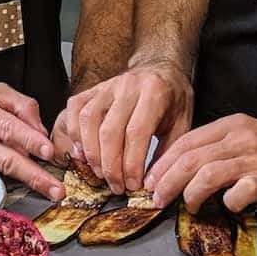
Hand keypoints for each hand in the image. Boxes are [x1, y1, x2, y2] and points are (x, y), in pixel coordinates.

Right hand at [0, 83, 64, 200]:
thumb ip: (20, 105)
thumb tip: (41, 131)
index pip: (9, 126)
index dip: (30, 140)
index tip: (49, 152)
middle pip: (6, 157)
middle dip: (33, 174)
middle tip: (56, 188)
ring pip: (0, 169)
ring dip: (27, 181)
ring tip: (50, 192)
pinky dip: (12, 181)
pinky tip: (29, 187)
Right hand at [60, 60, 192, 193]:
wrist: (161, 68)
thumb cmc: (173, 99)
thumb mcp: (182, 123)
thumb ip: (167, 151)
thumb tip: (151, 184)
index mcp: (155, 93)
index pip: (137, 132)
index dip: (132, 163)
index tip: (132, 185)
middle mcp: (128, 86)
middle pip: (110, 130)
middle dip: (110, 165)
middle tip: (116, 186)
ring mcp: (107, 85)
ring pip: (89, 120)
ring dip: (91, 152)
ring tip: (99, 173)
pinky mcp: (93, 88)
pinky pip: (75, 108)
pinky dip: (74, 132)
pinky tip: (82, 152)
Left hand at [144, 114, 256, 213]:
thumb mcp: (248, 140)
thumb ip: (219, 150)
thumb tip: (183, 172)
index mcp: (232, 126)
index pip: (187, 141)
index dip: (163, 162)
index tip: (150, 179)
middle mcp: (241, 138)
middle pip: (191, 157)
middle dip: (167, 179)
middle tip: (156, 198)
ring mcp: (256, 159)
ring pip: (207, 173)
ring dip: (189, 193)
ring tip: (186, 206)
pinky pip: (239, 192)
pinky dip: (227, 202)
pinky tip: (228, 207)